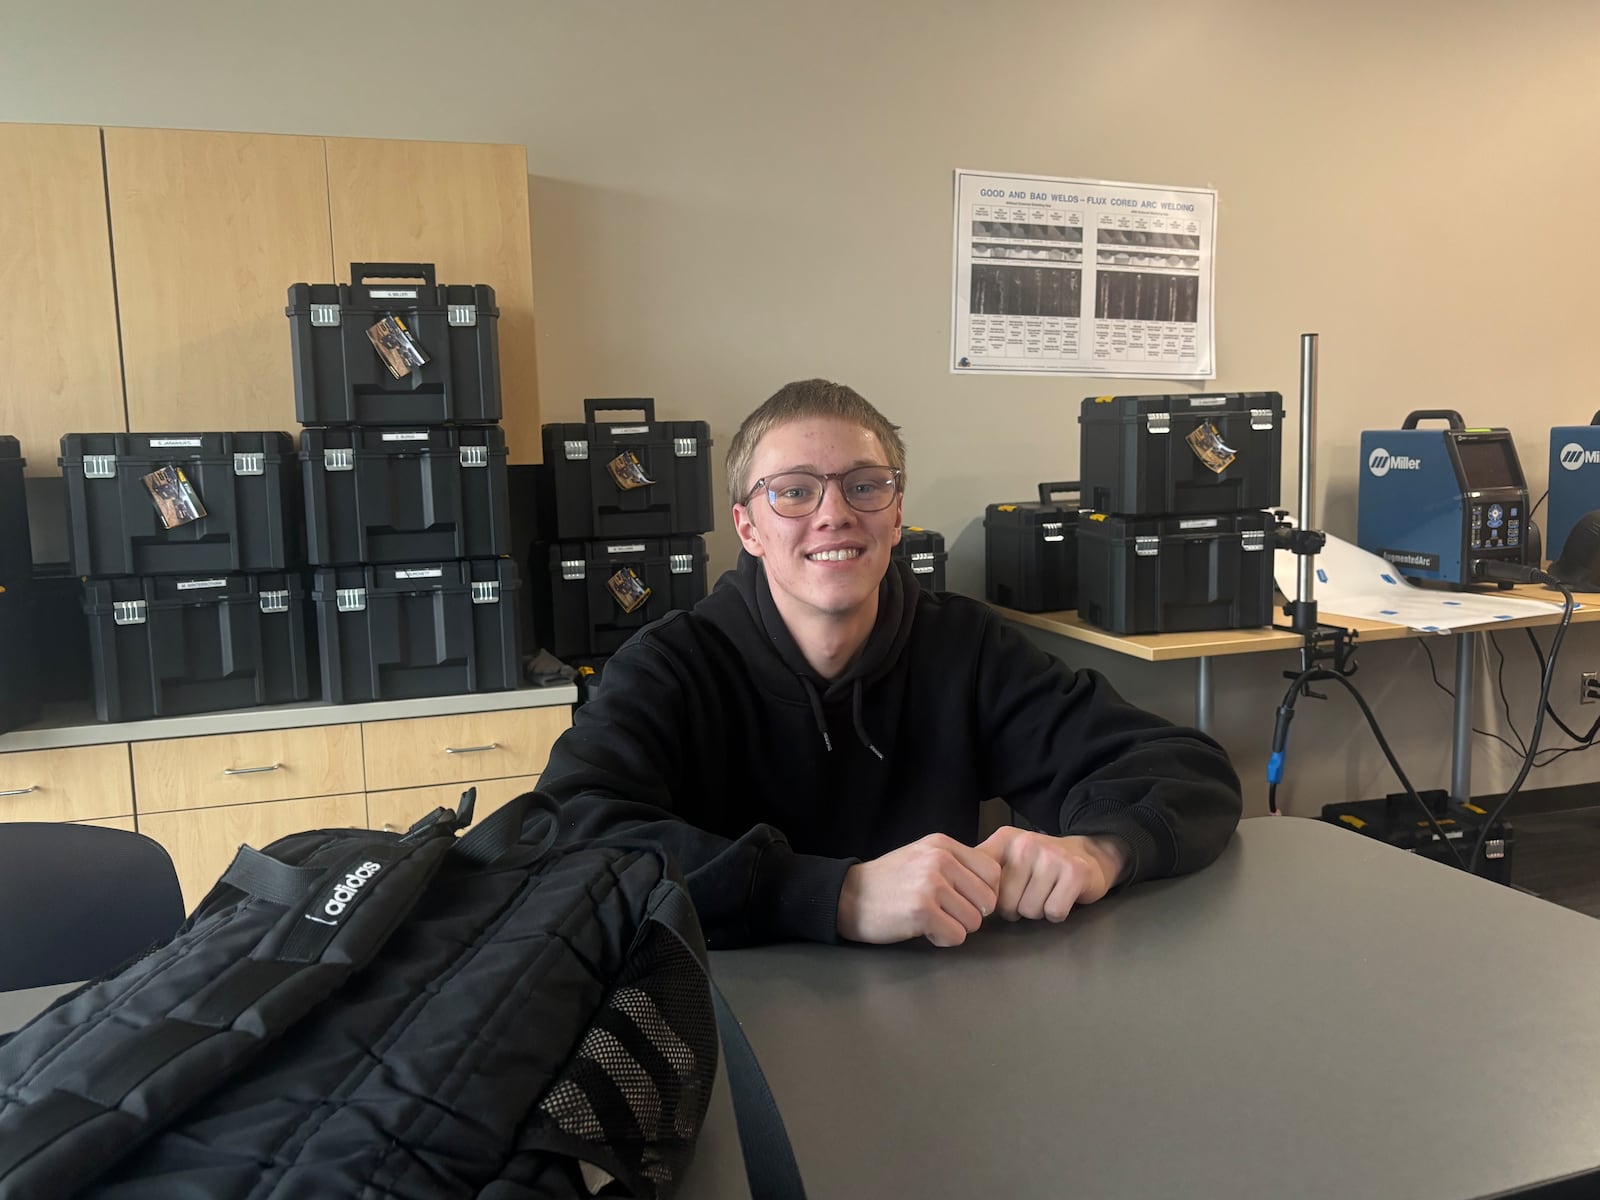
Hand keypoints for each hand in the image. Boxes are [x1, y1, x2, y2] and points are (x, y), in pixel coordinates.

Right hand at [836, 833, 1003, 947]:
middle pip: (988, 899)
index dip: (984, 892)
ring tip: (931, 920)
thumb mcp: (922, 857)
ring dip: (955, 927)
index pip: (992, 872)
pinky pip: (956, 936)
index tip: (965, 900)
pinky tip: (924, 930)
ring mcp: (931, 885)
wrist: (847, 896)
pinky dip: (942, 939)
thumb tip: (992, 888)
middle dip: (971, 913)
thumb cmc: (888, 882)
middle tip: (946, 913)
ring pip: (974, 921)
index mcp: (942, 845)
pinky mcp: (922, 911)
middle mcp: (940, 860)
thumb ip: (955, 865)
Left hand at [976, 828, 1128, 923]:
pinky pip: (1054, 912)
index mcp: (1004, 840)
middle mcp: (1026, 843)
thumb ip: (980, 871)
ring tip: (1046, 893)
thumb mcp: (1007, 858)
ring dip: (1038, 911)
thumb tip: (951, 891)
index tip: (996, 899)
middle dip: (1017, 908)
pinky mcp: (1075, 872)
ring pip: (1029, 911)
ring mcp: (1051, 856)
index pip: (981, 883)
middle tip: (1031, 893)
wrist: (1089, 854)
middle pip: (1005, 904)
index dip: (988, 900)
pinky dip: (1057, 913)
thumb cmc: (1040, 864)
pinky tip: (1060, 897)